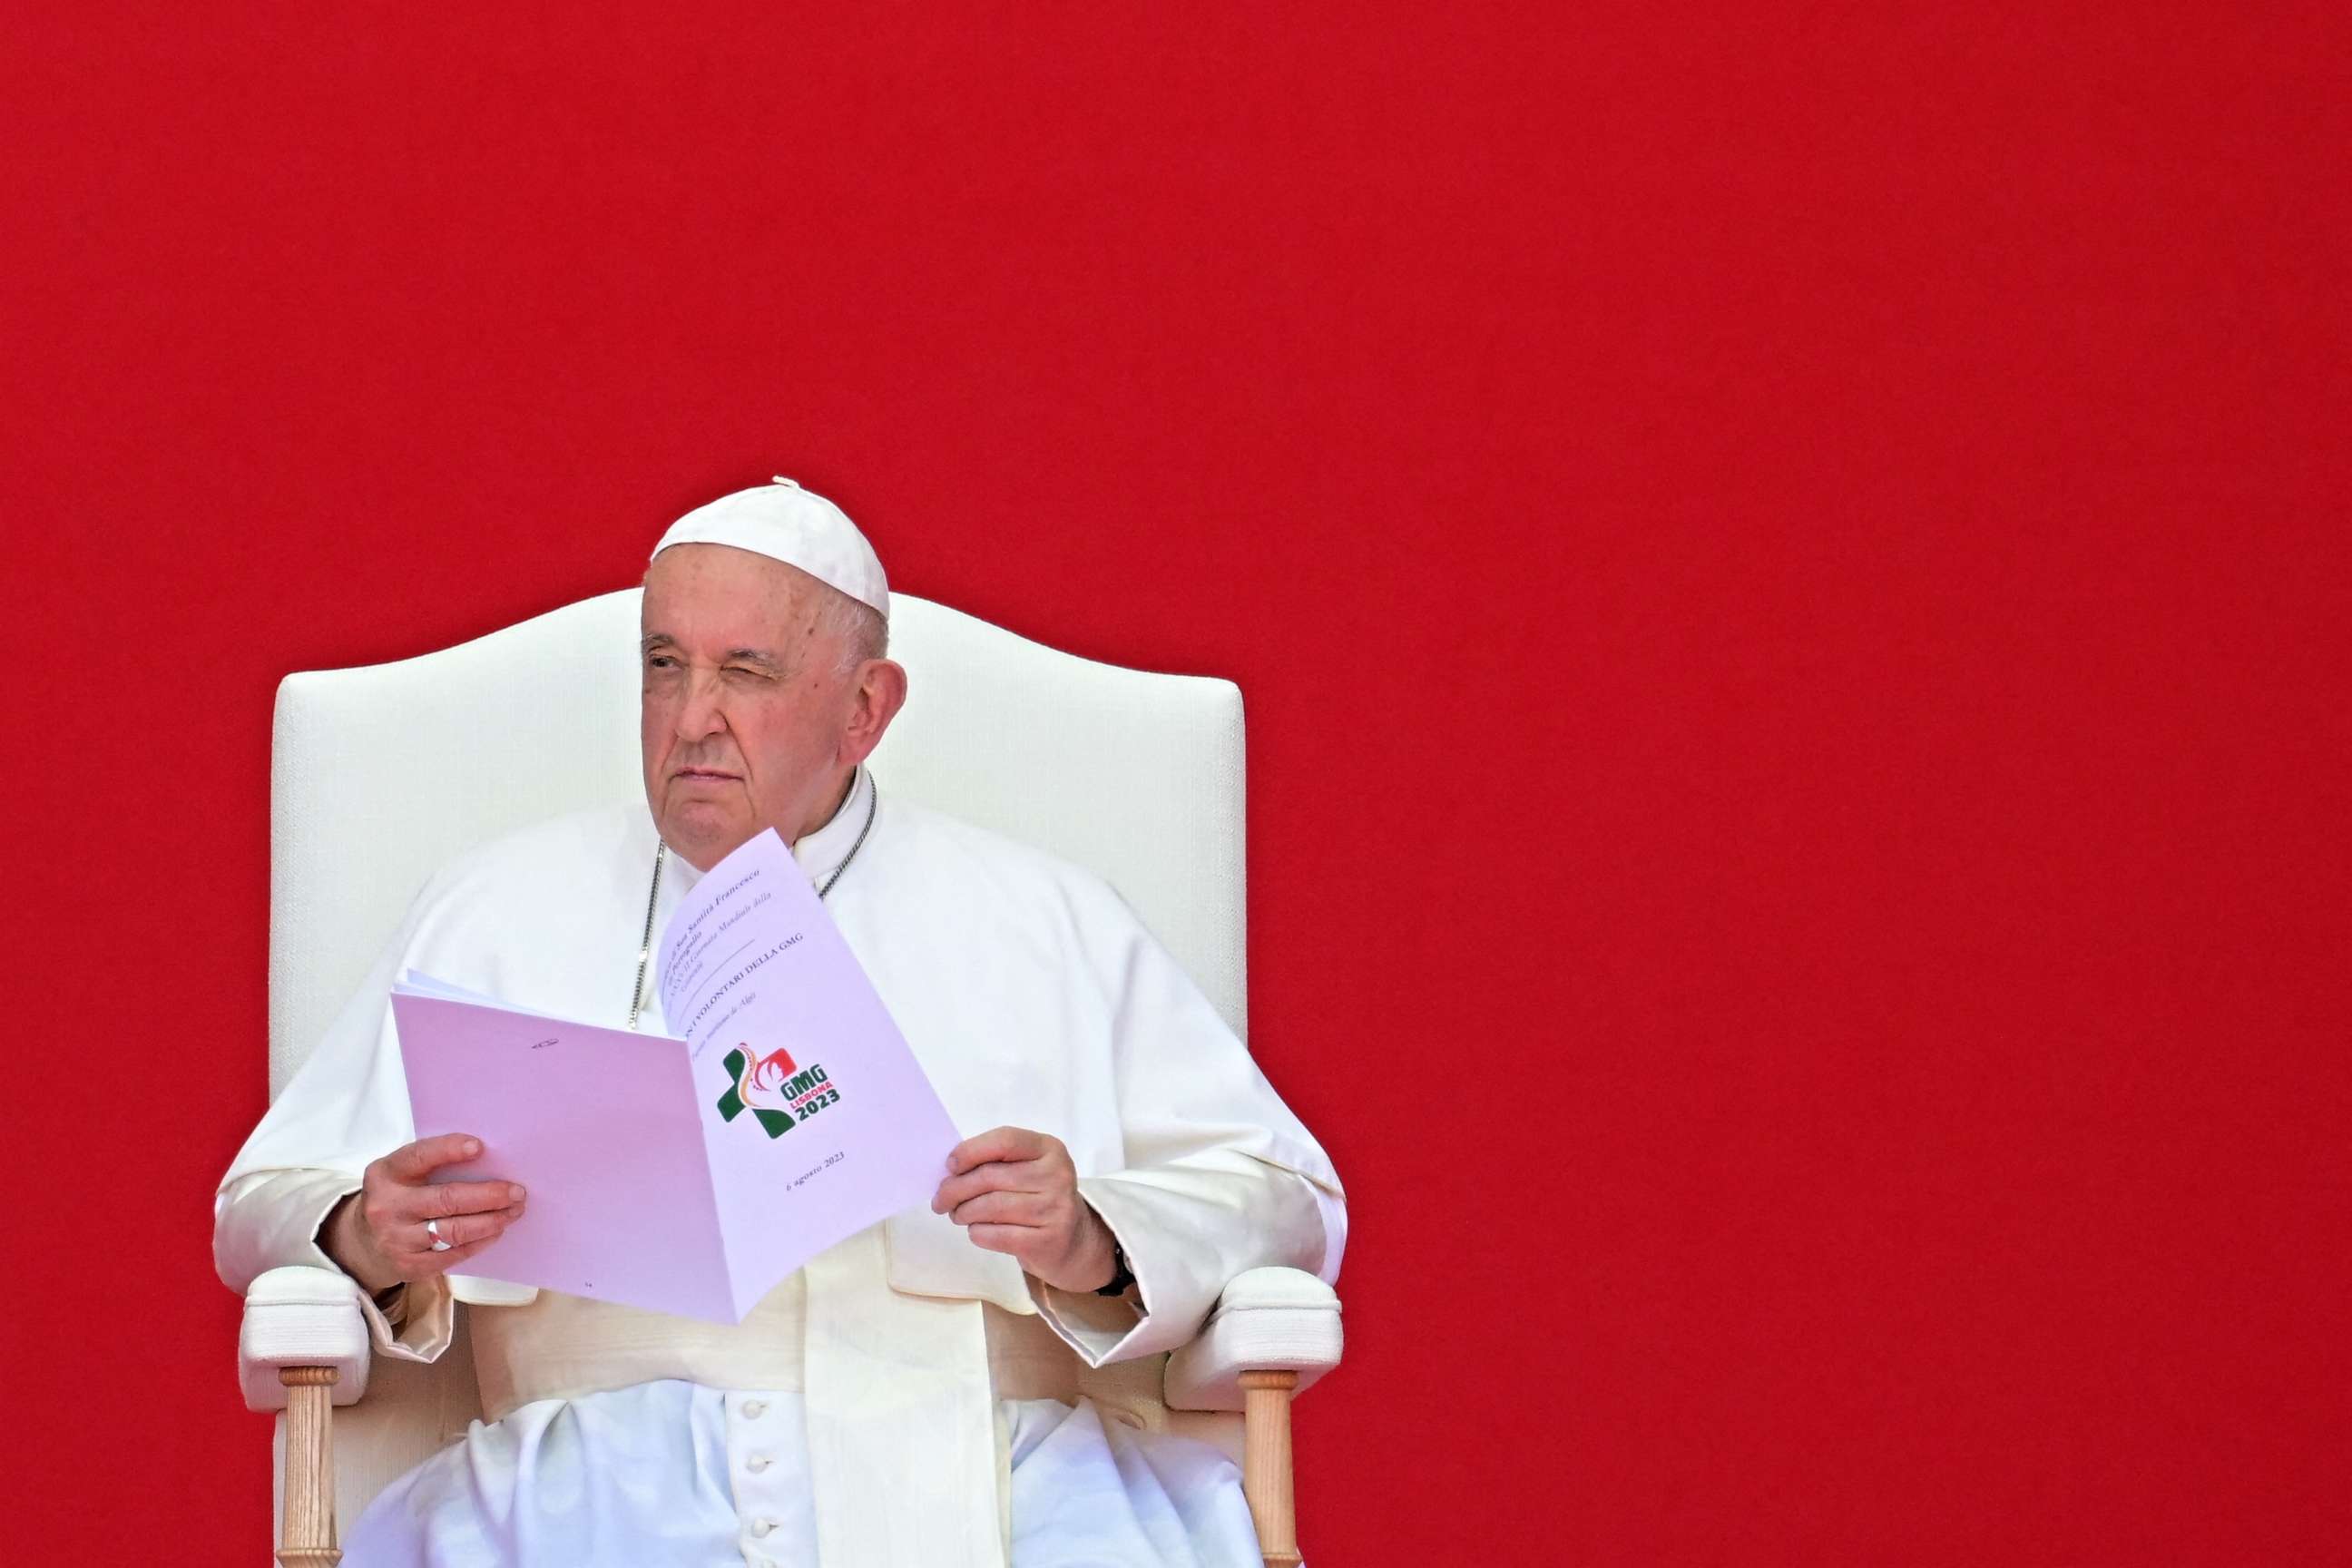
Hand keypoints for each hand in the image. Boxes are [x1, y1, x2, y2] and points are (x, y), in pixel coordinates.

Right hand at [324, 1133, 526, 1291]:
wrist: (363, 1243)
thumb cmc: (397, 1198)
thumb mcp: (401, 1174)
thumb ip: (432, 1164)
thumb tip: (488, 1160)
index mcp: (385, 1174)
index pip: (419, 1157)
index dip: (449, 1150)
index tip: (480, 1147)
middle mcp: (387, 1207)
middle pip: (447, 1199)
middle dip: (489, 1195)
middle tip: (517, 1191)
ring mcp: (397, 1239)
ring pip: (455, 1230)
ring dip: (492, 1220)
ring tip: (513, 1210)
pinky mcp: (409, 1266)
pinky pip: (454, 1254)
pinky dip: (480, 1241)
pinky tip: (496, 1231)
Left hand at [930, 1126, 1116, 1293]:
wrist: (1073, 1241)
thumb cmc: (1038, 1198)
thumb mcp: (1027, 1169)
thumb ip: (995, 1162)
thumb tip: (949, 1171)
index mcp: (1050, 1149)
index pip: (1005, 1140)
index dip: (971, 1151)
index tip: (950, 1166)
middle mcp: (1056, 1176)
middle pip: (990, 1177)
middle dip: (955, 1189)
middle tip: (941, 1200)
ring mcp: (1054, 1209)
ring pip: (990, 1207)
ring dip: (963, 1212)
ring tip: (957, 1215)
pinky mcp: (1046, 1240)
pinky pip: (996, 1234)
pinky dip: (977, 1233)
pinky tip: (976, 1231)